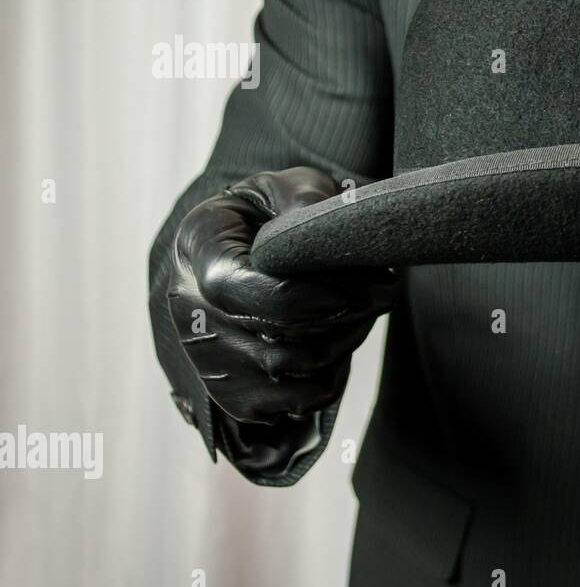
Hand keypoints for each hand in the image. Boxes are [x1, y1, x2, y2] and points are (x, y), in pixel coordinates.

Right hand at [167, 167, 396, 434]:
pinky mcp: (233, 394)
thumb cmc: (272, 212)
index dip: (301, 300)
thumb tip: (316, 225)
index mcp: (198, 248)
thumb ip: (304, 197)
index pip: (238, 291)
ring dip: (343, 343)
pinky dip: (330, 377)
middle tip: (383, 289)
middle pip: (273, 340)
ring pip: (288, 372)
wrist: (246, 247)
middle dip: (342, 316)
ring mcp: (207, 357)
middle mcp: (189, 308)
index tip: (350, 291)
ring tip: (365, 310)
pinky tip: (339, 340)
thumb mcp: (289, 185)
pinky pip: (295, 401)